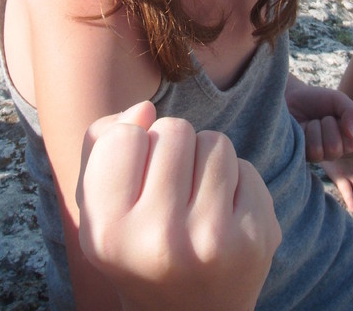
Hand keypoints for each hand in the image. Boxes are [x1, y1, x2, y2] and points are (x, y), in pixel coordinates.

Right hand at [76, 102, 281, 310]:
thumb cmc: (137, 244)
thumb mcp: (96, 204)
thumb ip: (101, 144)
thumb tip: (145, 108)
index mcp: (108, 232)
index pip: (123, 135)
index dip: (131, 143)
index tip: (135, 175)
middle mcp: (159, 239)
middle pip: (173, 130)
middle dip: (172, 146)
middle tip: (169, 187)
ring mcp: (213, 240)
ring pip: (214, 141)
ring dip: (204, 159)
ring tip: (195, 197)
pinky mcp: (256, 237)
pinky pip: (246, 166)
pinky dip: (235, 181)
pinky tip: (223, 214)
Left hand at [285, 76, 352, 161]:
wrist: (292, 96)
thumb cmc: (317, 100)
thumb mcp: (338, 100)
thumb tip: (351, 133)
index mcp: (345, 141)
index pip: (352, 143)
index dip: (341, 124)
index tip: (333, 116)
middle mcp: (332, 152)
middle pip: (334, 148)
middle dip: (326, 125)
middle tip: (319, 118)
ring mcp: (315, 156)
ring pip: (318, 150)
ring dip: (313, 129)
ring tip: (309, 122)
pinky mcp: (299, 155)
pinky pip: (304, 150)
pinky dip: (303, 132)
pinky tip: (301, 127)